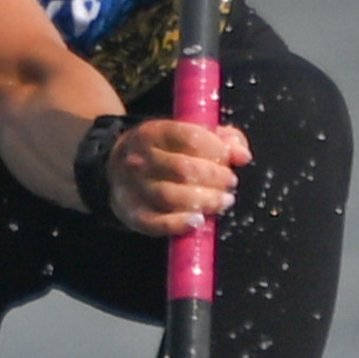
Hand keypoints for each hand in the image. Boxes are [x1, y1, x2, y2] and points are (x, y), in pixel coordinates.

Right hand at [108, 115, 251, 236]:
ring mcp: (133, 188)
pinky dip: (179, 224)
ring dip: (205, 201)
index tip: (230, 159)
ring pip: (171, 196)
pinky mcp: (132, 214)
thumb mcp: (186, 134)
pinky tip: (198, 221)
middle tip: (230, 183)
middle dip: (215, 178)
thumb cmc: (163, 151)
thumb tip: (242, 155)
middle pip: (184, 170)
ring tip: (223, 201)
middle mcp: (139, 159)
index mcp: (152, 133)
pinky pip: (156, 223)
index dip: (216, 150)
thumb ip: (221, 140)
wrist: (115, 168)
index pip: (189, 137)